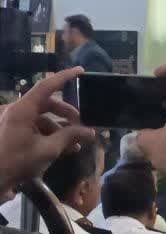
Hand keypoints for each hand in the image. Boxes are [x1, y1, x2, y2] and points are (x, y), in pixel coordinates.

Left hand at [0, 67, 96, 193]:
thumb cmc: (16, 162)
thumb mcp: (47, 150)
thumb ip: (69, 136)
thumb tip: (90, 131)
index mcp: (22, 110)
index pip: (46, 86)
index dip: (65, 77)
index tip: (81, 71)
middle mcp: (15, 110)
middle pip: (46, 104)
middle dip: (66, 114)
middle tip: (82, 126)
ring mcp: (10, 120)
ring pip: (40, 117)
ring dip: (58, 128)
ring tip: (74, 145)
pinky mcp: (8, 130)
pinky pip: (31, 126)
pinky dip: (46, 134)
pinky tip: (60, 148)